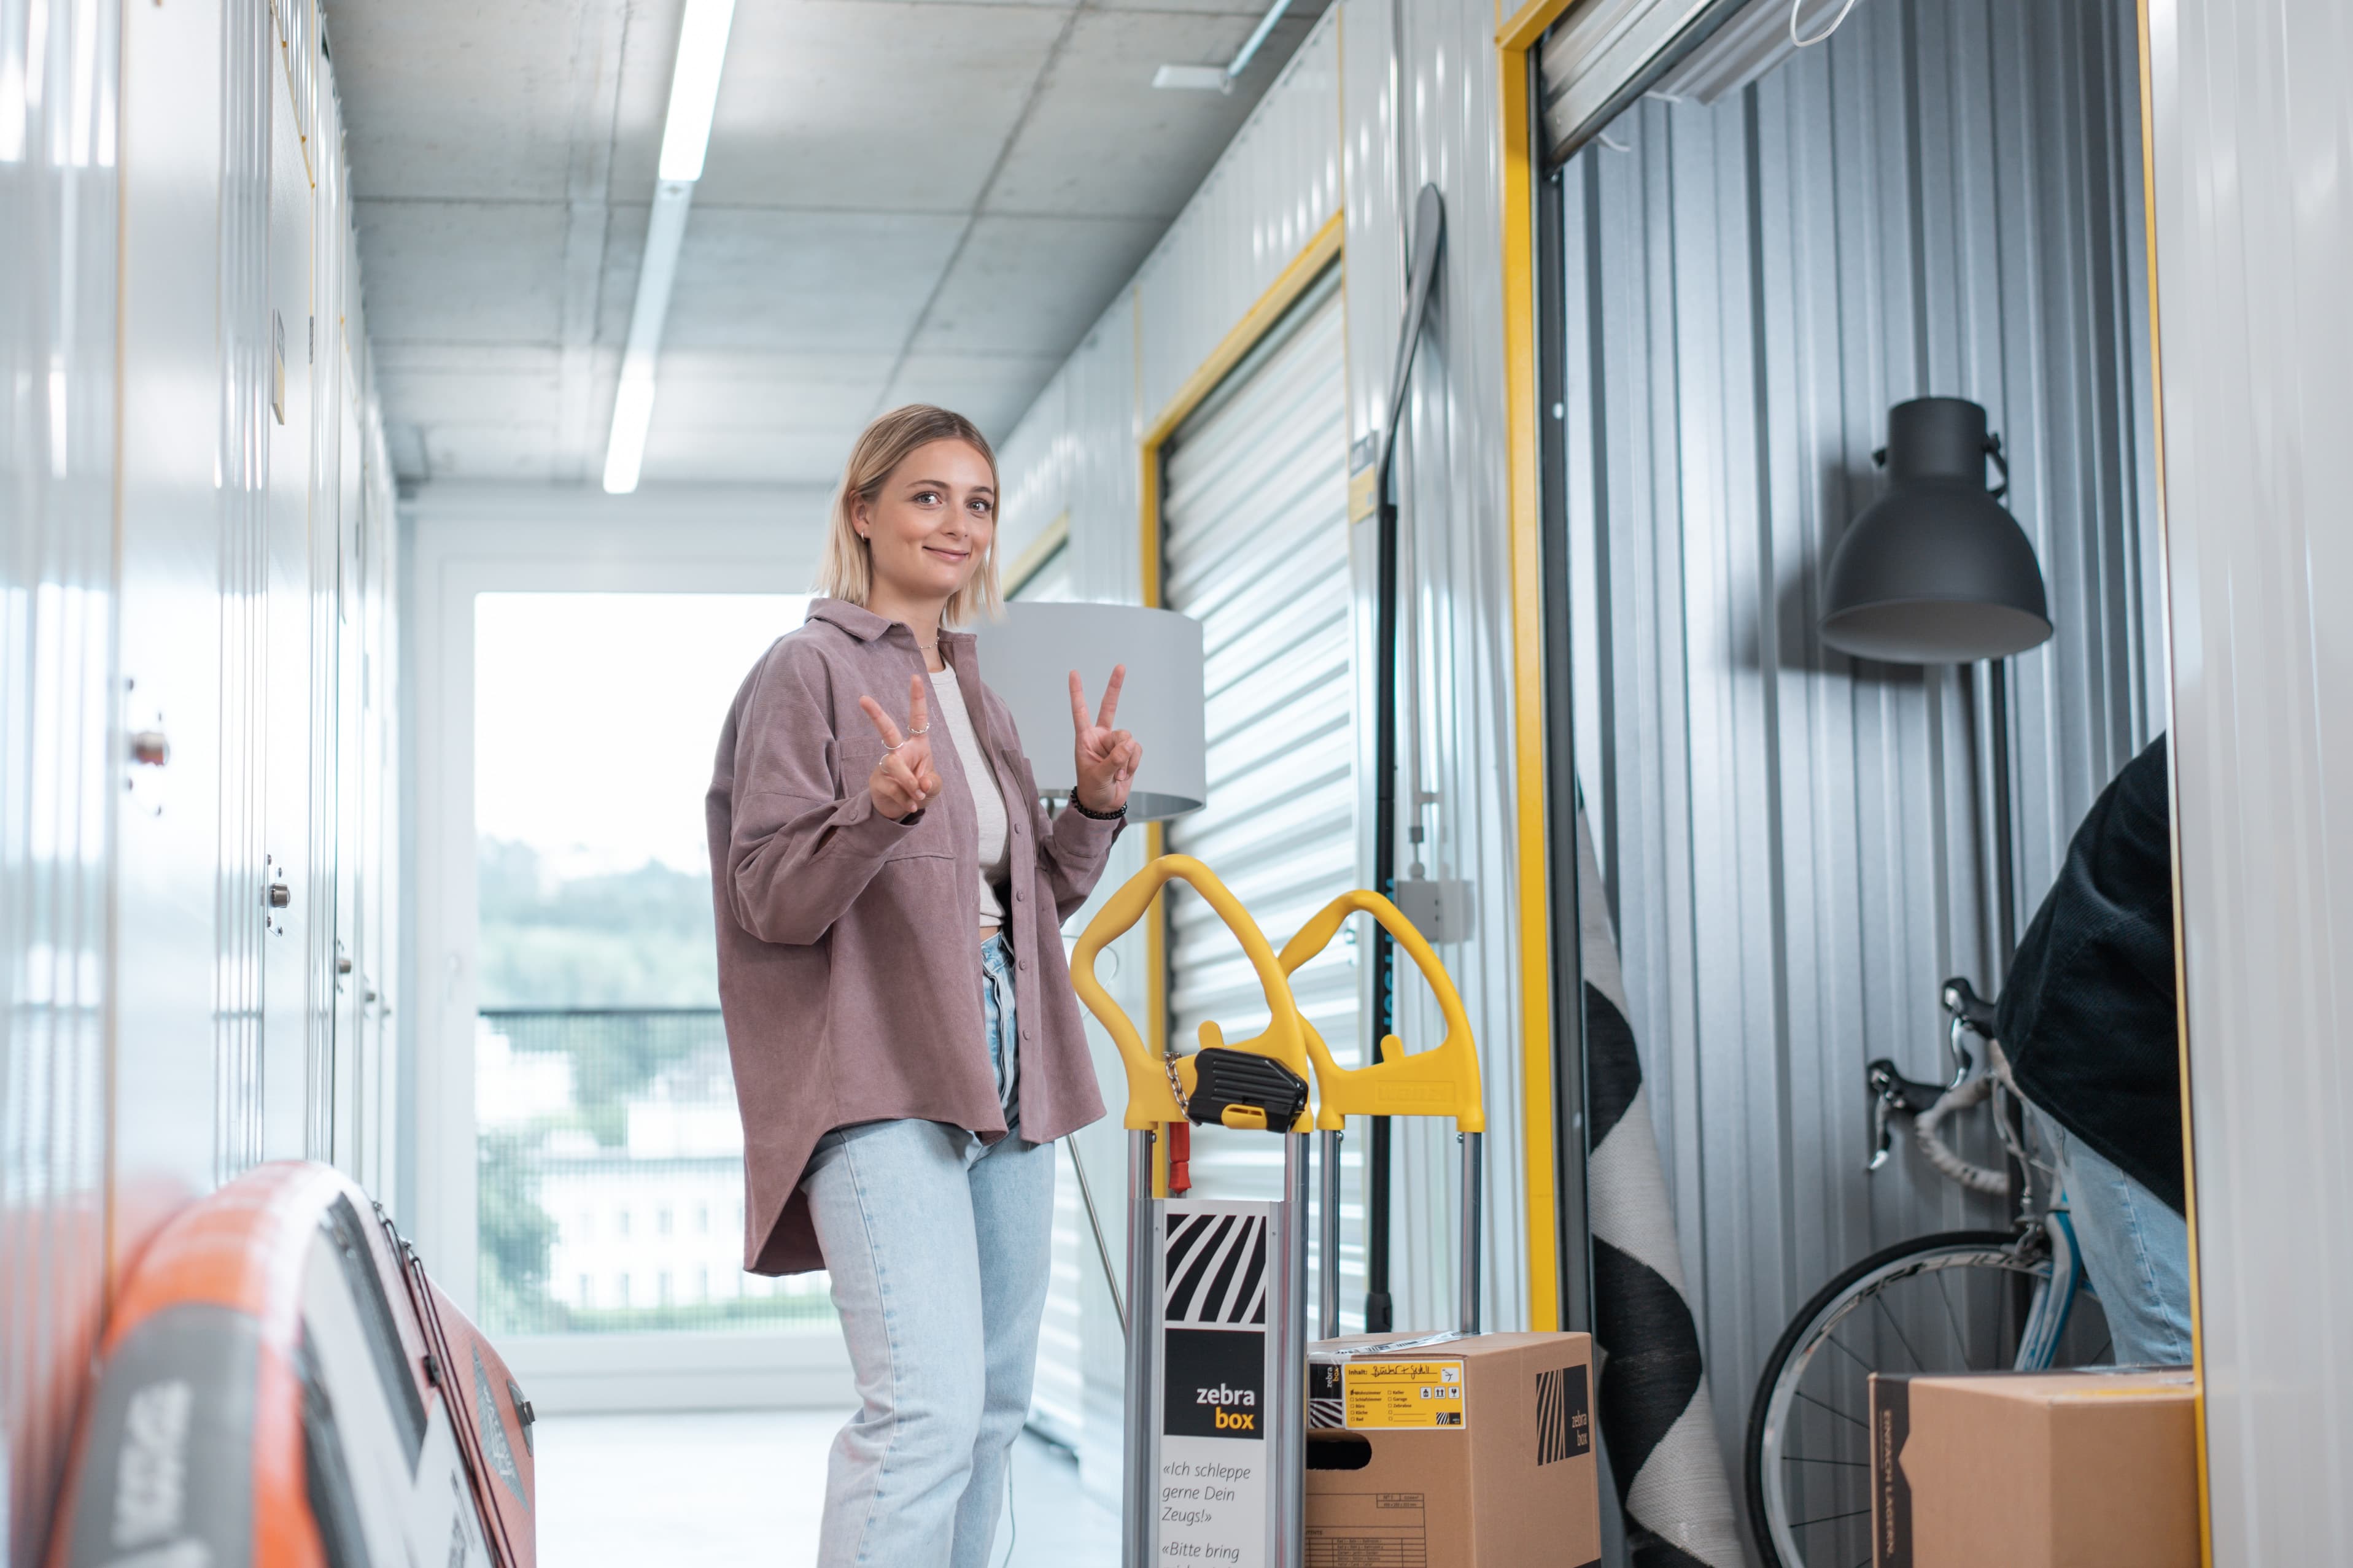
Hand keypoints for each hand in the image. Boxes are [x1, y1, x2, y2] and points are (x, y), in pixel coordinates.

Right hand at [857, 676, 941, 820]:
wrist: (903, 808)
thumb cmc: (921, 787)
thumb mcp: (934, 785)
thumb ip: (932, 783)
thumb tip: (922, 784)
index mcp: (917, 744)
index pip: (917, 718)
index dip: (918, 698)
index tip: (916, 677)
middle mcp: (899, 750)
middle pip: (886, 730)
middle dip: (876, 714)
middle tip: (863, 698)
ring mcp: (886, 765)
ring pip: (895, 766)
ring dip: (910, 783)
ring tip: (919, 796)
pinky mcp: (878, 781)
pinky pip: (893, 788)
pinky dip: (907, 800)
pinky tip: (912, 806)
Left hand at [1070, 665, 1141, 814]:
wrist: (1104, 805)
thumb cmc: (1093, 790)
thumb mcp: (1098, 776)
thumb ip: (1113, 760)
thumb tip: (1128, 744)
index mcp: (1085, 739)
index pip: (1080, 712)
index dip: (1077, 692)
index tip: (1073, 672)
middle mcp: (1100, 736)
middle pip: (1109, 707)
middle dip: (1115, 687)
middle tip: (1120, 666)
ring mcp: (1116, 743)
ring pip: (1128, 737)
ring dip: (1126, 758)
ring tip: (1118, 773)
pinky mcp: (1129, 752)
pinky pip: (1137, 749)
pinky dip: (1134, 763)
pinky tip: (1125, 773)